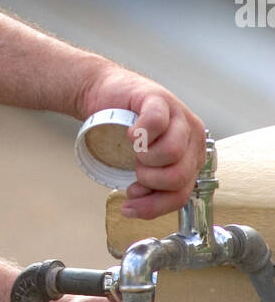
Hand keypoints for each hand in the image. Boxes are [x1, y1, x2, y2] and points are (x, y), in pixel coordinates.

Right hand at [79, 65, 205, 219]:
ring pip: (170, 153)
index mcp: (192, 158)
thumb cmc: (126, 130)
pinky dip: (138, 134)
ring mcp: (180, 116)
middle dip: (149, 181)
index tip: (130, 205)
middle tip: (136, 171)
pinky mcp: (160, 100)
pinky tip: (131, 135)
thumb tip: (138, 206)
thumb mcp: (144, 164)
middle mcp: (193, 138)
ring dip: (144, 158)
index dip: (153, 205)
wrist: (108, 95)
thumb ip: (151, 187)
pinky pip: (155, 124)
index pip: (181, 195)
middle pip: (177, 177)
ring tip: (135, 152)